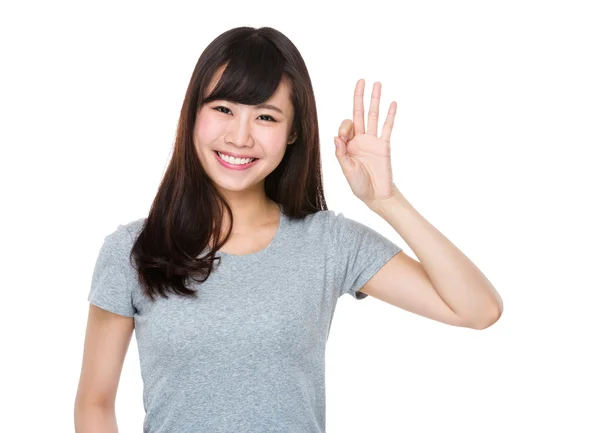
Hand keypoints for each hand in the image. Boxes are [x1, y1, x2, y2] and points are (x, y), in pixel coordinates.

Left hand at [334, 79, 397, 208]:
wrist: (376, 195)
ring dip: (375, 100)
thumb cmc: (359, 184)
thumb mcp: (346, 170)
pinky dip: (390, 116)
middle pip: (359, 113)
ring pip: (374, 116)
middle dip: (359, 97)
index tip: (345, 138)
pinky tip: (393, 103)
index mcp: (349, 144)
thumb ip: (341, 154)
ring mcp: (374, 141)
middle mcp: (361, 139)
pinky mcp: (385, 145)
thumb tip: (337, 137)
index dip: (344, 128)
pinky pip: (388, 127)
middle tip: (361, 81)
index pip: (346, 126)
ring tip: (377, 84)